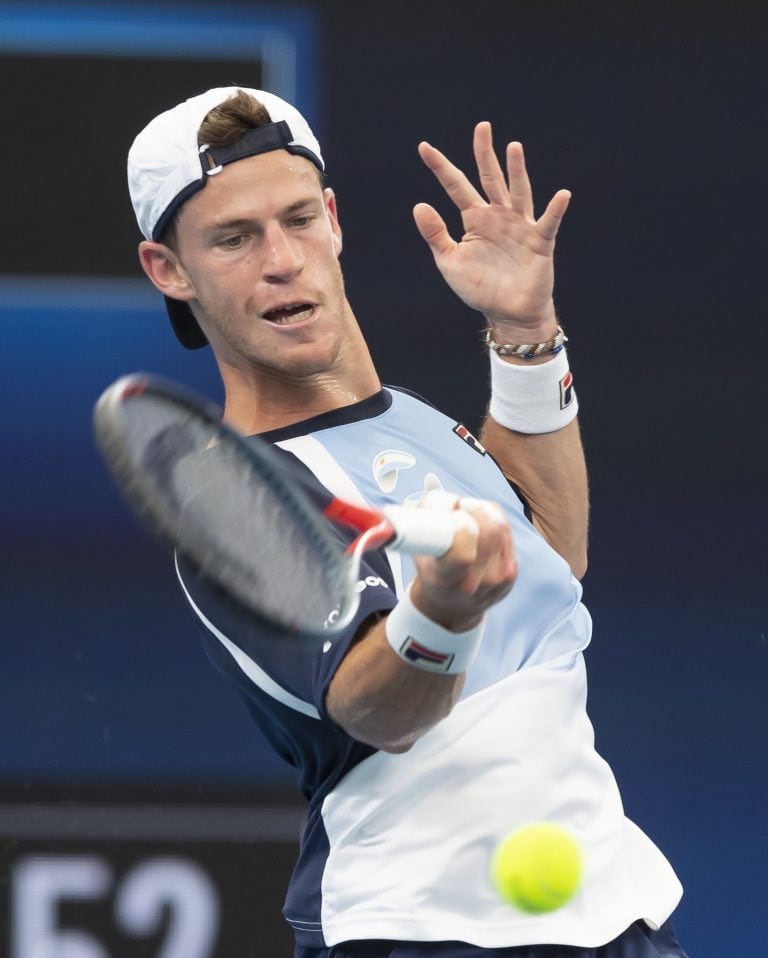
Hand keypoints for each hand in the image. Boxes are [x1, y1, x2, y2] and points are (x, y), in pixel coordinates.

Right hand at [410, 495, 516, 631]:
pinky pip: (507, 532)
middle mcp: (474, 584)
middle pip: (490, 531)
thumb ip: (418, 525)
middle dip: (474, 509)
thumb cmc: (432, 573)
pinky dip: (494, 521)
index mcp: (444, 581)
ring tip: (467, 514)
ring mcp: (497, 580)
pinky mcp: (511, 573)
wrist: (451, 607)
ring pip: (500, 527)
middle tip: (459, 507)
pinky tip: (480, 527)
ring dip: (484, 512)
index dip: (461, 527)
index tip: (452, 515)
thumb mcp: (416, 553)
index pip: (462, 555)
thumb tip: (429, 495)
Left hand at [413, 121, 570, 338]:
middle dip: (484, 154)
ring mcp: (520, 226)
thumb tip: (419, 205)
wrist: (507, 313)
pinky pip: (548, 223)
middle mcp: (498, 216)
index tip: (424, 147)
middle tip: (482, 127)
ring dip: (516, 171)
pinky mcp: (539, 242)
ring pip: (518, 192)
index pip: (456, 186)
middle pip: (490, 178)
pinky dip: (555, 210)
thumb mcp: (450, 262)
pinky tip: (561, 195)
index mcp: (474, 220)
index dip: (441, 168)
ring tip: (513, 147)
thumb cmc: (480, 288)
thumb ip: (436, 234)